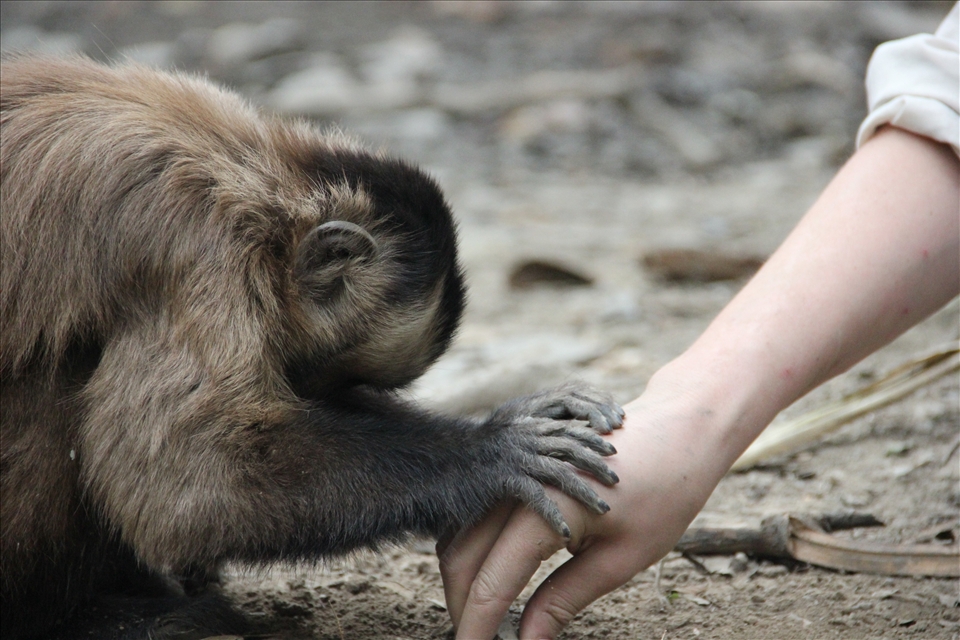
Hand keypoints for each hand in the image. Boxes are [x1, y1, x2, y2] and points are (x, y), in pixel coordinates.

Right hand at [438, 389, 734, 639]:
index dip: (477, 624)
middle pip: (461, 554)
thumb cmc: (661, 492)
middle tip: (474, 639)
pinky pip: (484, 514)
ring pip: (466, 532)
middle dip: (463, 603)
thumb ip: (565, 597)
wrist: (679, 431)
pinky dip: (481, 547)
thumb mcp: (620, 558)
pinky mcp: (522, 468)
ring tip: (481, 614)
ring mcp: (515, 473)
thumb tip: (528, 638)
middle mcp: (516, 488)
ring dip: (466, 575)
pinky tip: (501, 574)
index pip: (492, 582)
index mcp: (540, 510)